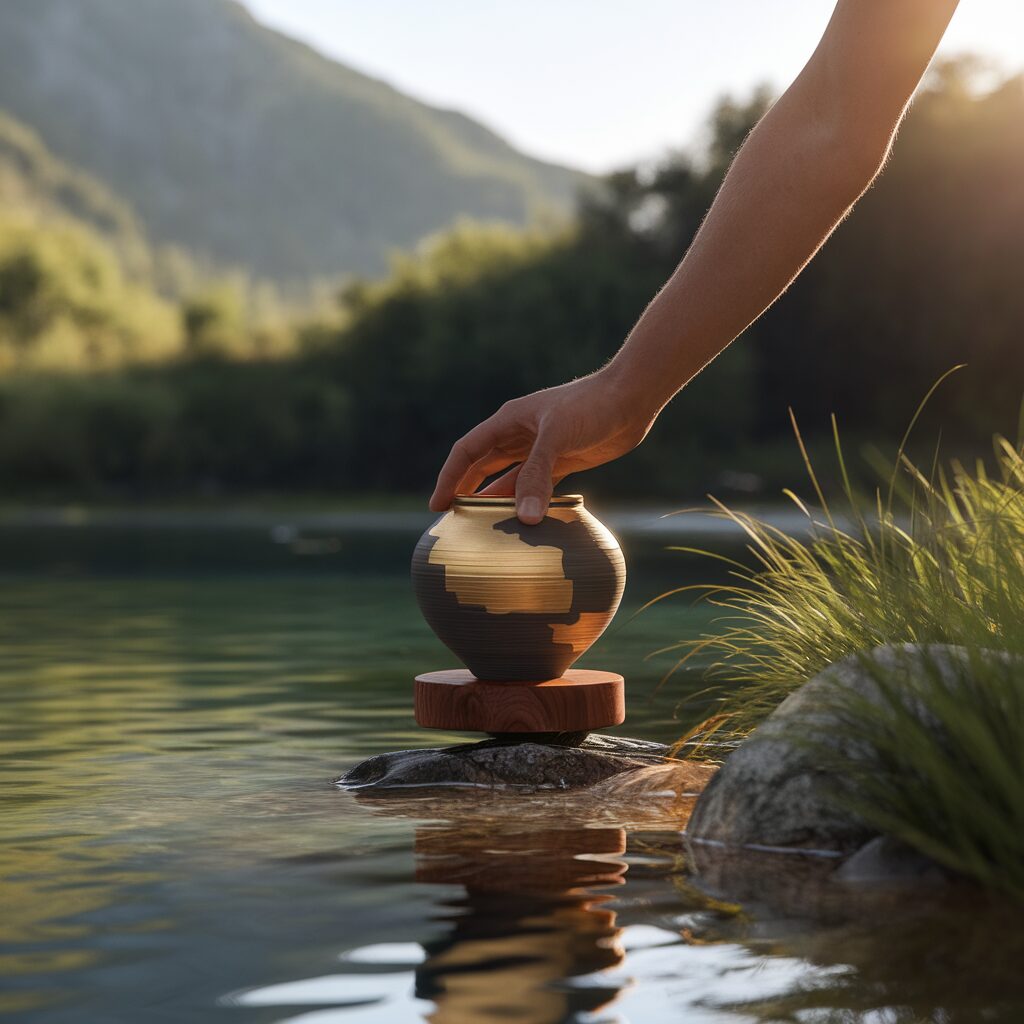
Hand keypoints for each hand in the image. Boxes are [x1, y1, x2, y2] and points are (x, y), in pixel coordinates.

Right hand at [429, 369, 657, 523]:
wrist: (631, 399)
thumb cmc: (591, 406)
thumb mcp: (557, 437)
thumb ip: (536, 477)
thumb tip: (524, 518)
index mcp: (508, 421)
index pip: (467, 452)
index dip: (449, 478)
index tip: (438, 505)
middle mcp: (519, 435)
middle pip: (482, 468)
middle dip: (466, 492)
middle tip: (454, 523)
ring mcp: (541, 450)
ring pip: (509, 480)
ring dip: (497, 502)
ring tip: (483, 530)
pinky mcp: (562, 462)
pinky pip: (536, 487)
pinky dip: (528, 503)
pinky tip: (523, 522)